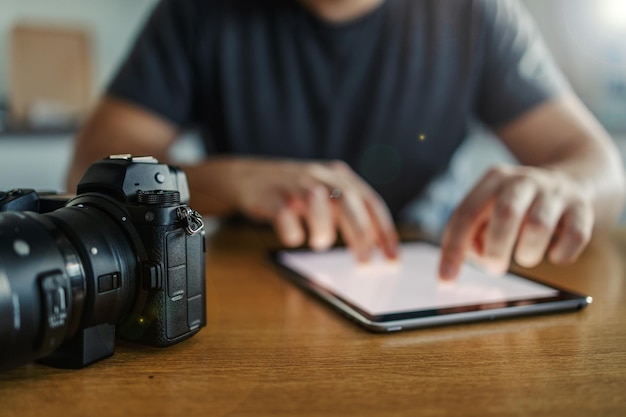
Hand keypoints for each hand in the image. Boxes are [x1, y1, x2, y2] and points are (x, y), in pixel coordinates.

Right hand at [221, 158, 398, 260]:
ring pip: (316, 199)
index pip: (370, 201)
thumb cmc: (293, 193)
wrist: (246, 177)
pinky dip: (292, 231)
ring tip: (321, 244)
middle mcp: (319, 176)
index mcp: (339, 175)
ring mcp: (293, 184)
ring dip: (323, 226)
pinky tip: (293, 238)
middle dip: (360, 232)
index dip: (384, 231)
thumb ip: (348, 213)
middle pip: (347, 199)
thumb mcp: (325, 195)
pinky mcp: (269, 196)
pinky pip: (283, 213)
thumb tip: (373, 247)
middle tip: (365, 262)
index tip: (393, 258)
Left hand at [439, 165, 593, 279]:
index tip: (446, 279)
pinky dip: (561, 254)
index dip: (453, 248)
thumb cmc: (518, 206)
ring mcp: (555, 192)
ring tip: (525, 256)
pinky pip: (574, 236)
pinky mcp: (582, 207)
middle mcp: (523, 181)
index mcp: (493, 180)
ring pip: (538, 226)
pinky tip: (553, 254)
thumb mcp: (489, 210)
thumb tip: (475, 257)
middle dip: (495, 249)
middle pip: (505, 213)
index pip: (466, 213)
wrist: (571, 180)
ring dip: (527, 254)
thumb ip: (474, 233)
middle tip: (495, 267)